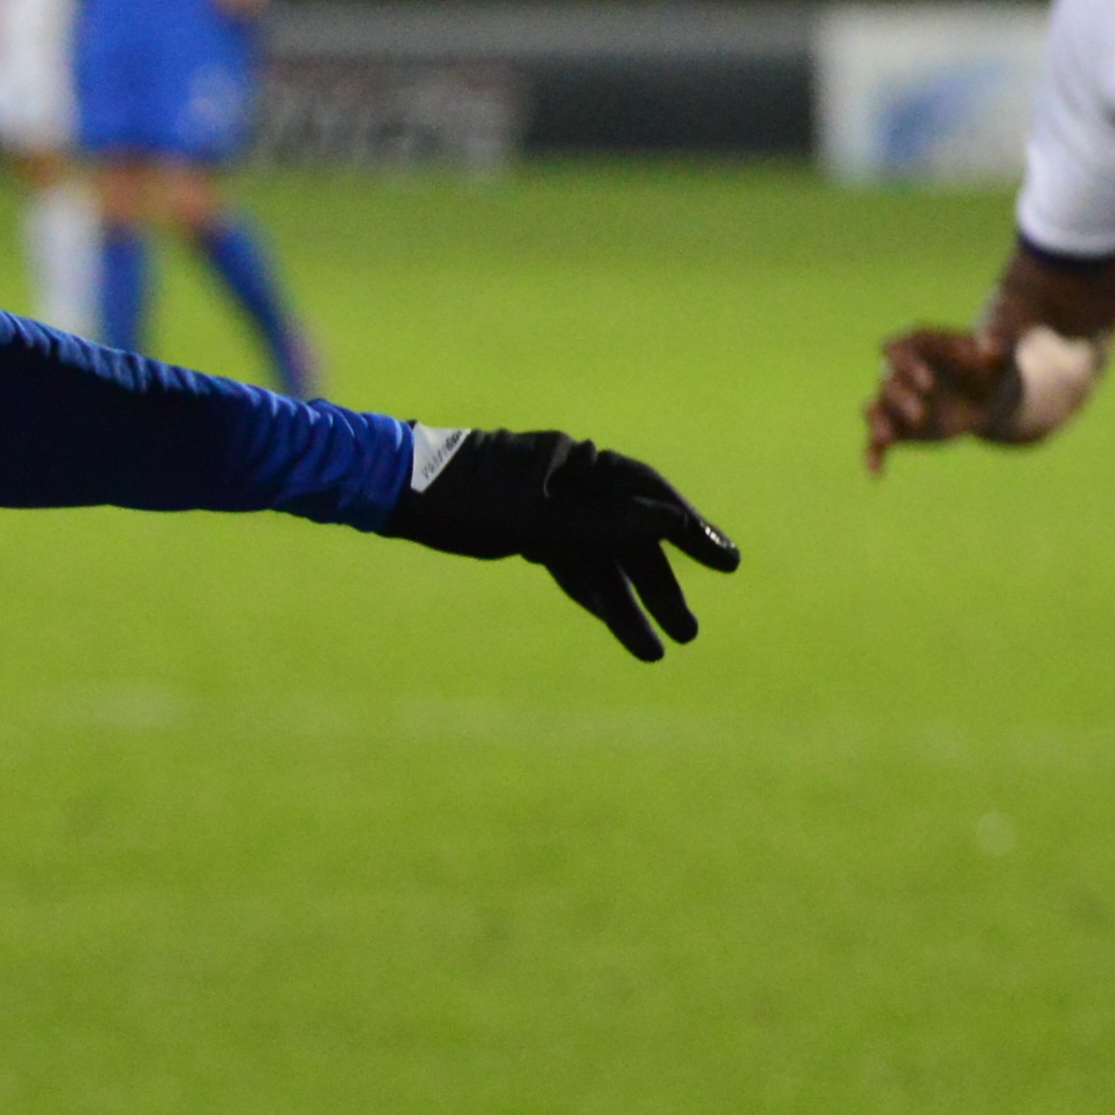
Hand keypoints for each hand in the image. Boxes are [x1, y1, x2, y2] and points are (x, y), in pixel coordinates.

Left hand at [385, 427, 741, 662]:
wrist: (389, 490)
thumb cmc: (459, 496)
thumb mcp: (535, 517)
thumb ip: (602, 521)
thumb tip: (670, 520)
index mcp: (576, 461)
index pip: (647, 496)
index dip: (688, 532)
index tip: (726, 562)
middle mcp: (570, 479)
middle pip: (628, 535)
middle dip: (659, 585)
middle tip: (691, 631)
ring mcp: (548, 505)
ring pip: (599, 559)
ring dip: (626, 604)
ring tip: (657, 653)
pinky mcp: (525, 528)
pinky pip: (569, 565)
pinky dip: (591, 595)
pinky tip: (618, 626)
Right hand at [867, 323, 1025, 471]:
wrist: (990, 394)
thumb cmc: (992, 367)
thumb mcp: (1003, 355)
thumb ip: (998, 348)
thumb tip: (991, 349)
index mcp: (918, 346)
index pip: (899, 349)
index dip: (906, 364)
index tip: (927, 382)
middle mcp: (899, 372)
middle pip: (888, 381)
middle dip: (902, 398)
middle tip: (920, 415)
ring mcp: (895, 401)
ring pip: (875, 408)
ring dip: (878, 423)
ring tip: (885, 438)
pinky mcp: (897, 429)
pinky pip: (876, 442)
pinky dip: (873, 456)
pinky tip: (876, 474)